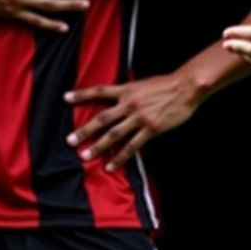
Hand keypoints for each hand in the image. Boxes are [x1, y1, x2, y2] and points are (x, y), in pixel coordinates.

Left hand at [63, 72, 200, 171]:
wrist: (185, 88)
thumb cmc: (164, 84)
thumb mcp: (141, 83)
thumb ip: (127, 91)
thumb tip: (115, 96)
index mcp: (125, 89)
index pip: (99, 91)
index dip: (81, 94)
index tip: (65, 98)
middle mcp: (128, 103)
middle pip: (102, 118)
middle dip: (85, 130)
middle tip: (70, 140)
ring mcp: (139, 117)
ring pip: (113, 134)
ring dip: (98, 146)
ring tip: (85, 155)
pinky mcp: (150, 129)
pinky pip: (132, 146)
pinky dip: (120, 157)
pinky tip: (110, 166)